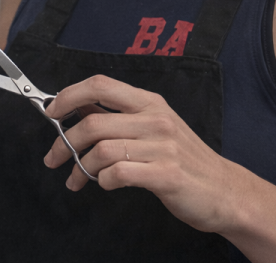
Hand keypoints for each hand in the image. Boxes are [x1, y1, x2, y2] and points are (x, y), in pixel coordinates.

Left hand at [43, 75, 236, 233]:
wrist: (224, 190)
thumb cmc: (184, 158)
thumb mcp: (153, 126)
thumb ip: (117, 116)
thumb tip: (77, 104)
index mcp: (149, 102)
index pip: (100, 84)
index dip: (69, 95)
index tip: (51, 111)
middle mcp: (155, 118)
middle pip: (93, 122)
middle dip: (64, 142)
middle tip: (54, 158)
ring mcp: (162, 146)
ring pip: (102, 150)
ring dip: (81, 168)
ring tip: (78, 178)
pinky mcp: (166, 174)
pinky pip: (118, 174)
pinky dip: (103, 181)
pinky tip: (105, 184)